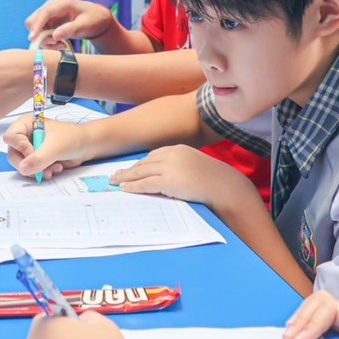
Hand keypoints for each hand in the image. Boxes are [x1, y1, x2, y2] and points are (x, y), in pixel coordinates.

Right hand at [3, 113, 89, 178]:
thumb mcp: (55, 147)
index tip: (35, 152)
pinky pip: (30, 171)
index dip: (21, 148)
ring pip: (21, 166)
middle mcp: (24, 136)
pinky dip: (41, 173)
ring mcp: (29, 149)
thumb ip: (39, 158)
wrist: (86, 147)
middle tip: (43, 168)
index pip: (11, 137)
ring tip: (53, 168)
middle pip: (13, 154)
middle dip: (29, 164)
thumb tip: (22, 169)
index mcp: (26, 124)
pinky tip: (54, 169)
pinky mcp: (35, 160)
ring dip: (37, 171)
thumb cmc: (72, 139)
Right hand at [25, 0, 116, 48]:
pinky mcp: (49, 20)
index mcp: (63, 3)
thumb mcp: (84, 26)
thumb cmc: (93, 19)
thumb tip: (54, 36)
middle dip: (41, 34)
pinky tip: (59, 42)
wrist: (97, 18)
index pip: (45, 12)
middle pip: (34, 18)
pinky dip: (47, 39)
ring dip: (45, 39)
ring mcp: (50, 12)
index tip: (32, 38)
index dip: (37, 24)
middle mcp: (53, 5)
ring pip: (36, 27)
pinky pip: (41, 31)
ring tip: (60, 44)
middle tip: (55, 44)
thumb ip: (70, 30)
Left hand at [111, 144, 252, 210]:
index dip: (139, 164)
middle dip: (128, 170)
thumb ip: (179, 165)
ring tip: (115, 182)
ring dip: (126, 178)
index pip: (152, 156)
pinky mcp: (169, 181)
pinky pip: (145, 184)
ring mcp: (170, 167)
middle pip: (144, 163)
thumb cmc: (212, 179)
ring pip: (141, 172)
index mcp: (177, 149)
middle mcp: (172, 155)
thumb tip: (165, 175)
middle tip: (115, 176)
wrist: (224, 186)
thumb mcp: (194, 165)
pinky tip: (125, 189)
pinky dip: (133, 187)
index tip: (129, 169)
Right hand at [282, 290, 338, 338]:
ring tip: (287, 336)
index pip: (331, 307)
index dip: (312, 322)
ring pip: (314, 304)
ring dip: (298, 319)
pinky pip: (312, 314)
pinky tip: (293, 333)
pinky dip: (299, 322)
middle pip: (320, 302)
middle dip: (302, 319)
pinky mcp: (330, 326)